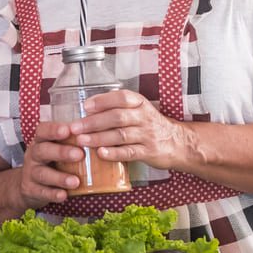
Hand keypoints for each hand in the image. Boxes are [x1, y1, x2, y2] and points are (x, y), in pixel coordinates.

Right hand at [15, 121, 84, 207]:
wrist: (29, 185)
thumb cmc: (51, 161)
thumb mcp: (56, 148)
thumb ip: (72, 141)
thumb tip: (100, 134)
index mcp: (40, 141)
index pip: (43, 130)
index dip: (53, 129)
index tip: (68, 130)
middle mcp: (33, 155)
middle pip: (43, 150)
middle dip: (61, 152)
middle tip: (80, 154)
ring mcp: (31, 173)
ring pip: (43, 174)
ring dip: (60, 178)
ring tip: (75, 181)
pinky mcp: (31, 190)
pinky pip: (41, 192)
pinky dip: (53, 194)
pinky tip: (64, 196)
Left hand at [67, 89, 189, 170]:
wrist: (178, 142)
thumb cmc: (151, 125)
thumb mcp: (139, 110)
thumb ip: (119, 108)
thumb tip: (88, 109)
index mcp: (140, 104)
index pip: (121, 98)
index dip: (103, 101)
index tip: (85, 106)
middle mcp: (144, 117)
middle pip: (117, 117)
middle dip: (94, 122)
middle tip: (75, 127)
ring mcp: (147, 135)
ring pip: (120, 135)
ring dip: (99, 138)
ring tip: (81, 141)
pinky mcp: (148, 152)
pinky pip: (129, 152)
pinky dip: (114, 153)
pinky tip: (100, 154)